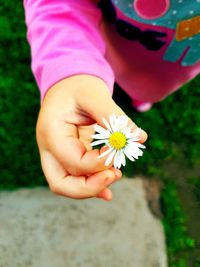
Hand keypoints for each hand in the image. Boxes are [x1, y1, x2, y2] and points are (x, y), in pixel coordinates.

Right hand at [36, 75, 146, 200]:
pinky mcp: (69, 156)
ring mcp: (57, 154)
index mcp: (51, 132)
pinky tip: (108, 189)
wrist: (68, 85)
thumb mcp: (95, 95)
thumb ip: (116, 117)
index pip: (73, 161)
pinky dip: (92, 185)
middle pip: (61, 183)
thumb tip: (140, 138)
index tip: (119, 149)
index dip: (99, 162)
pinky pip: (76, 177)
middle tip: (115, 175)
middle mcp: (49, 148)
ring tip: (117, 175)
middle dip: (90, 187)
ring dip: (93, 187)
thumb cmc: (78, 87)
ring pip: (69, 184)